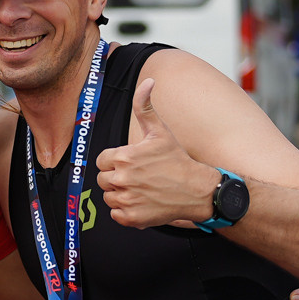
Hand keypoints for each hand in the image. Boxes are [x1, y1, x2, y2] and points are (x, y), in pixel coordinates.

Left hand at [94, 78, 218, 228]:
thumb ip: (144, 106)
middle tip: (138, 176)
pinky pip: (116, 215)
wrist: (196, 190)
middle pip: (103, 179)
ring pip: (109, 197)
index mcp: (124, 157)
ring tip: (141, 188)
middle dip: (116, 177)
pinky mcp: (132, 218)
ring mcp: (127, 200)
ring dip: (121, 194)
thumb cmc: (177, 159)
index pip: (102, 160)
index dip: (115, 161)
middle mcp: (122, 179)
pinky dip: (126, 211)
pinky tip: (142, 202)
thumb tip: (148, 81)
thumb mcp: (160, 131)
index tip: (132, 163)